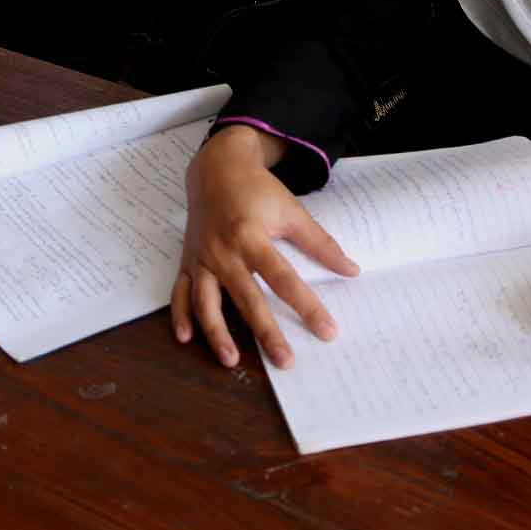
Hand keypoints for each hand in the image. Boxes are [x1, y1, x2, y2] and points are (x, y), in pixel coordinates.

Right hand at [172, 124, 358, 368]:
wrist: (216, 168)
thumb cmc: (257, 191)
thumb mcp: (291, 211)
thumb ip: (319, 243)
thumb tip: (351, 270)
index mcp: (251, 236)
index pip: (283, 279)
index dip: (306, 306)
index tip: (327, 331)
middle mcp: (223, 251)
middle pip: (246, 298)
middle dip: (265, 332)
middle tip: (285, 361)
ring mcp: (202, 258)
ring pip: (206, 301)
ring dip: (216, 332)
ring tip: (231, 360)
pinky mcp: (188, 260)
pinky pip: (180, 292)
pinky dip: (180, 315)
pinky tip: (186, 338)